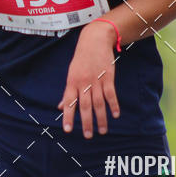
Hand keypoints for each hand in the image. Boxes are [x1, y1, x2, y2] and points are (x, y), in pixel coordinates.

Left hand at [57, 21, 120, 137]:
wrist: (94, 40)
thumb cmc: (81, 59)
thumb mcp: (71, 74)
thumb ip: (67, 92)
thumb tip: (59, 107)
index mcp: (72, 83)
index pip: (69, 103)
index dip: (68, 117)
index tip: (68, 130)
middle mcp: (83, 83)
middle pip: (85, 106)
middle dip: (86, 122)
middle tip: (88, 136)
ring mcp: (96, 80)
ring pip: (98, 103)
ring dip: (101, 118)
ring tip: (102, 131)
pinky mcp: (108, 77)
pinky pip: (111, 94)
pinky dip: (113, 105)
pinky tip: (115, 115)